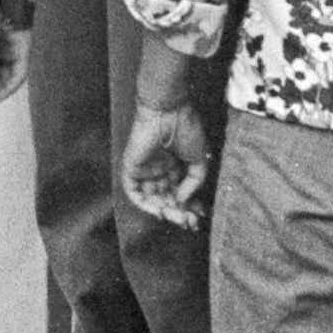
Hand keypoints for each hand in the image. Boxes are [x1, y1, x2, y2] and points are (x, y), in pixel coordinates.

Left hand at [120, 101, 214, 228]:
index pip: (179, 194)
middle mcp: (158, 170)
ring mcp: (145, 169)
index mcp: (173, 166)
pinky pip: (134, 192)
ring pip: (152, 199)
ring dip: (166, 212)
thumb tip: (183, 200)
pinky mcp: (131, 167)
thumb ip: (194, 182)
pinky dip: (145, 205)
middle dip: (180, 213)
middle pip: (167, 199)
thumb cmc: (185, 127)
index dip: (190, 207)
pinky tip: (161, 211)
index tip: (201, 216)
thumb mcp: (198, 159)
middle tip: (192, 222)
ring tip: (181, 218)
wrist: (168, 110)